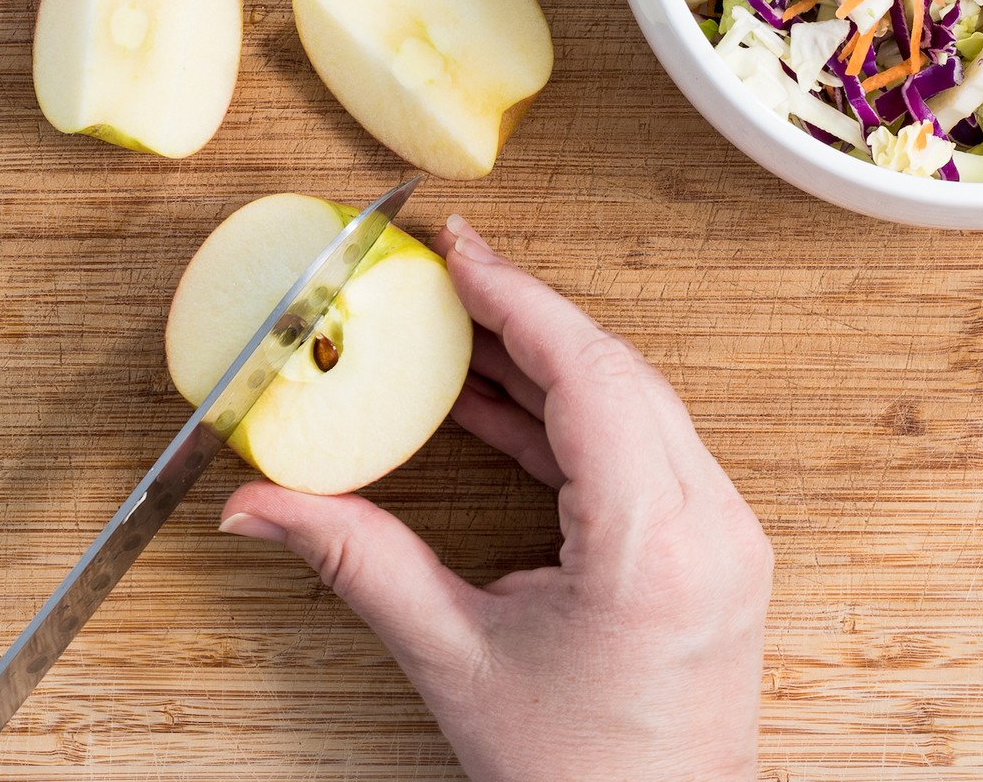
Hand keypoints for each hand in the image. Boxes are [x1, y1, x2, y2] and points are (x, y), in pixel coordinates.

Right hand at [220, 216, 772, 780]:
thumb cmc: (580, 777)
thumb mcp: (454, 660)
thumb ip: (356, 562)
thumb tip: (260, 507)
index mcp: (652, 547)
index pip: (589, 377)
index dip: (519, 300)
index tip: (462, 253)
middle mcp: (708, 525)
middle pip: (615, 372)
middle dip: (527, 312)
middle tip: (450, 274)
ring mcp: (722, 531)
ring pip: (635, 399)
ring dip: (550, 358)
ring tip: (464, 328)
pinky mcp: (712, 541)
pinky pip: (643, 442)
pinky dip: (572, 411)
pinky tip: (503, 400)